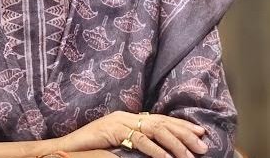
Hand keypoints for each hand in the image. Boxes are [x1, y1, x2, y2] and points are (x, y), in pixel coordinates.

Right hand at [57, 111, 207, 157]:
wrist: (67, 148)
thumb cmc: (90, 149)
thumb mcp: (117, 145)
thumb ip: (134, 144)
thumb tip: (158, 151)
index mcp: (128, 118)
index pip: (160, 119)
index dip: (181, 125)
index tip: (200, 134)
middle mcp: (125, 116)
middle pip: (161, 121)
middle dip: (184, 133)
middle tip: (203, 145)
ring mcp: (119, 121)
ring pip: (154, 129)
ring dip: (175, 143)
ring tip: (189, 156)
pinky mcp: (112, 129)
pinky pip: (139, 140)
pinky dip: (156, 150)